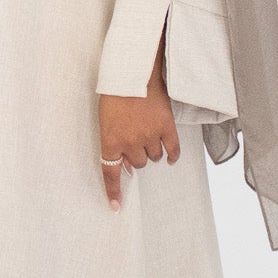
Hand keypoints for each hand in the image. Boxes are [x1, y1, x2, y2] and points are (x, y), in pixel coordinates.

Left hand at [98, 30, 179, 210]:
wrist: (133, 70)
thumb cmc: (115, 91)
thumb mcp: (106, 118)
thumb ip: (113, 141)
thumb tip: (124, 162)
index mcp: (110, 140)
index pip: (110, 172)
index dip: (113, 191)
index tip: (115, 207)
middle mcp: (130, 142)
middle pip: (137, 163)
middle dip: (135, 156)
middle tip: (135, 143)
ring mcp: (149, 135)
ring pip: (154, 157)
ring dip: (151, 151)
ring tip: (148, 135)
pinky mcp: (166, 127)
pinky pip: (172, 149)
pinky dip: (172, 155)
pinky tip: (170, 158)